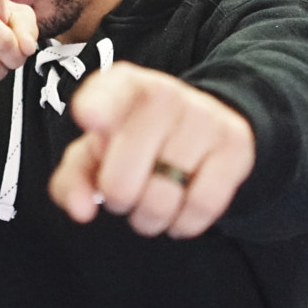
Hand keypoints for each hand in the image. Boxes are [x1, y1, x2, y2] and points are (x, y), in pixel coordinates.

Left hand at [49, 61, 254, 238]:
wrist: (203, 124)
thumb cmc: (135, 141)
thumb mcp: (96, 152)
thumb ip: (73, 180)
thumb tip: (82, 211)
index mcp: (122, 86)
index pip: (105, 93)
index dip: (96, 108)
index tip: (89, 120)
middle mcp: (163, 93)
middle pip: (120, 181)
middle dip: (118, 201)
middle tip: (124, 194)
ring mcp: (203, 116)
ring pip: (161, 200)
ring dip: (149, 218)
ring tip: (151, 204)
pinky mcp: (234, 144)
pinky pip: (201, 206)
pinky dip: (184, 222)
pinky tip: (180, 211)